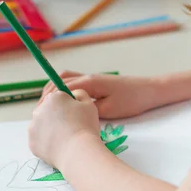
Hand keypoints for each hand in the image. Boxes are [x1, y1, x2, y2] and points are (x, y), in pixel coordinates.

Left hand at [29, 89, 99, 168]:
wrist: (78, 152)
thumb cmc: (85, 126)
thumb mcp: (88, 104)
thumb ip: (79, 93)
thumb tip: (72, 94)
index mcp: (53, 97)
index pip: (58, 98)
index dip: (67, 105)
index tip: (75, 114)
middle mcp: (39, 109)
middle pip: (48, 110)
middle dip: (57, 116)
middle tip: (70, 127)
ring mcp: (33, 126)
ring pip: (42, 124)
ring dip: (50, 128)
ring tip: (65, 138)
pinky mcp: (31, 142)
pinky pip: (39, 139)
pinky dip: (47, 141)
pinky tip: (58, 145)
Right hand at [39, 71, 159, 118]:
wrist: (150, 91)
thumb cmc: (132, 101)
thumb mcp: (109, 110)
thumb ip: (87, 110)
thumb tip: (69, 113)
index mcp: (90, 82)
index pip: (61, 86)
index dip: (48, 98)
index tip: (40, 111)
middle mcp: (89, 77)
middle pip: (60, 79)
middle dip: (48, 93)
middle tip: (41, 110)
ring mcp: (93, 79)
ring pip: (67, 79)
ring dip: (57, 90)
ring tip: (50, 107)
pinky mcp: (98, 83)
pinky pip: (76, 83)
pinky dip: (66, 90)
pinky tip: (66, 105)